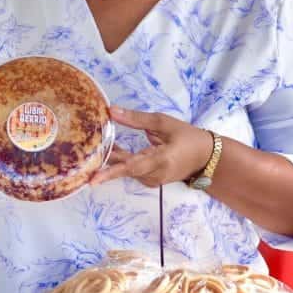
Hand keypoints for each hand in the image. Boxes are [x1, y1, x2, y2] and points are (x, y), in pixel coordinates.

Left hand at [91, 107, 213, 188]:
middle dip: (106, 160)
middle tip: (86, 152)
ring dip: (113, 159)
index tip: (94, 178)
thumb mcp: (164, 123)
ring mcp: (153, 180)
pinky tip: (112, 150)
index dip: (112, 172)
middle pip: (125, 168)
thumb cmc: (188, 137)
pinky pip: (132, 171)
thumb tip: (112, 111)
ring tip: (97, 146)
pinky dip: (121, 161)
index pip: (132, 167)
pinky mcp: (151, 181)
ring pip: (127, 170)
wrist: (206, 157)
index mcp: (161, 160)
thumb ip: (136, 119)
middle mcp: (155, 175)